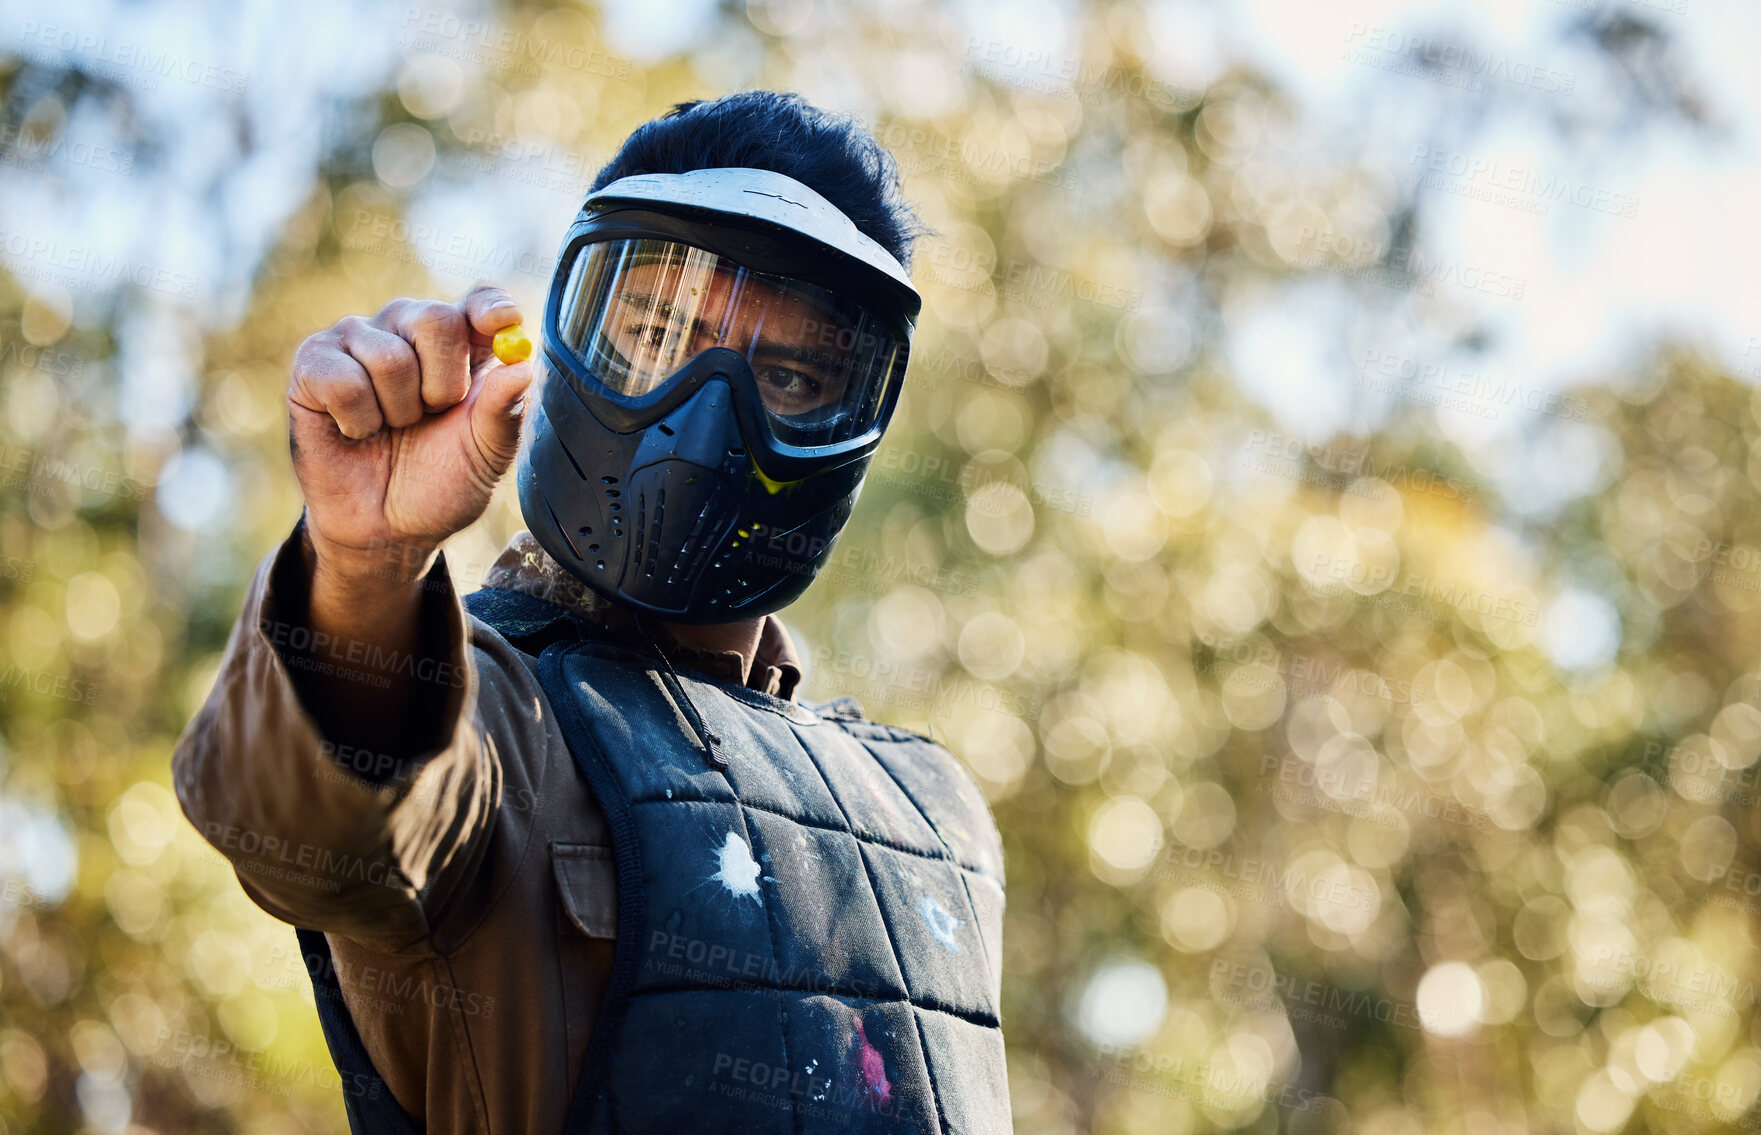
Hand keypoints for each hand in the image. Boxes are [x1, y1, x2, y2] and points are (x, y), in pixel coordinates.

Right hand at [288, 285, 533, 582]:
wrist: (387, 529)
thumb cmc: (440, 484)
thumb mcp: (485, 455)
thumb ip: (503, 412)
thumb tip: (523, 369)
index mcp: (462, 345)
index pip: (481, 301)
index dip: (490, 307)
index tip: (500, 323)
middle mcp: (410, 330)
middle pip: (436, 319)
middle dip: (443, 383)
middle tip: (433, 414)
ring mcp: (359, 340)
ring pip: (389, 356)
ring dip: (398, 411)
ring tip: (391, 428)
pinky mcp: (314, 362)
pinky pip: (343, 379)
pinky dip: (358, 420)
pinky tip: (355, 430)